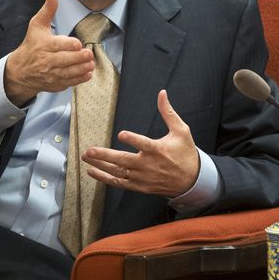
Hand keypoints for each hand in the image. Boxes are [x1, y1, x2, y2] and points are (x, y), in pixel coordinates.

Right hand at [4, 0, 94, 105]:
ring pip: (69, 72)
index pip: (58, 45)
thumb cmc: (32, 45)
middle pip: (65, 60)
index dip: (70, 45)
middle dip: (80, 57)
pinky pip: (69, 82)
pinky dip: (79, 79)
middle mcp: (46, 61)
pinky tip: (87, 73)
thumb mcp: (37, 25)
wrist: (21, 70)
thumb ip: (48, 10)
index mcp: (43, 45)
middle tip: (89, 53)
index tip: (78, 44)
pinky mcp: (55, 83)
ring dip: (82, 68)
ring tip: (91, 63)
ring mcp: (51, 74)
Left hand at [81, 89, 199, 196]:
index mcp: (158, 150)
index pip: (143, 144)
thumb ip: (168, 112)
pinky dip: (105, 178)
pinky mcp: (139, 186)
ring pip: (118, 172)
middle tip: (89, 151)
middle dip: (105, 156)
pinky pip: (119, 183)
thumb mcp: (181, 131)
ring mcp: (142, 177)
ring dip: (100, 165)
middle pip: (123, 161)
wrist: (192, 181)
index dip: (132, 139)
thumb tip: (162, 93)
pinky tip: (92, 171)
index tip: (121, 134)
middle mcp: (148, 165)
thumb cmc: (185, 153)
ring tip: (86, 158)